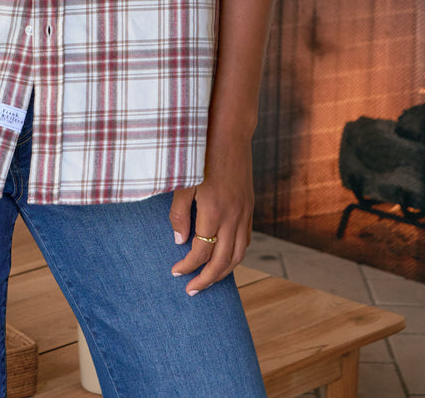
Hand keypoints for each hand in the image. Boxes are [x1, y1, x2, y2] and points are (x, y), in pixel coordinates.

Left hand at [168, 139, 253, 294]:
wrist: (228, 133)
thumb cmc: (200, 154)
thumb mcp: (183, 182)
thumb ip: (179, 213)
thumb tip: (179, 241)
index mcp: (213, 210)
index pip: (200, 252)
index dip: (187, 266)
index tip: (175, 272)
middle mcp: (232, 216)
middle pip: (222, 262)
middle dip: (206, 280)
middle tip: (191, 290)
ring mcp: (244, 212)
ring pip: (238, 255)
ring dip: (223, 273)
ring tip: (208, 281)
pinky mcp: (249, 207)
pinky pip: (245, 240)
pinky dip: (234, 255)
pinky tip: (224, 258)